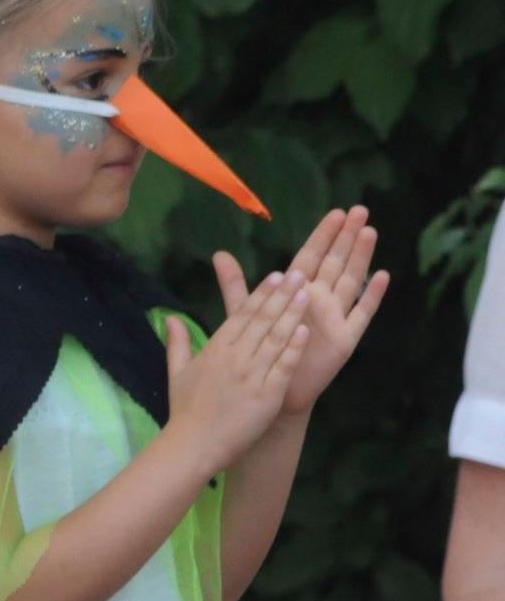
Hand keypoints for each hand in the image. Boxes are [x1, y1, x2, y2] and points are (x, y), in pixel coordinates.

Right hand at [164, 269, 309, 474]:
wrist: (194, 445)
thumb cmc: (185, 411)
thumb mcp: (176, 372)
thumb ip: (177, 342)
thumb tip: (171, 318)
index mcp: (215, 349)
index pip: (242, 314)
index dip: (261, 293)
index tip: (277, 275)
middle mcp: (234, 357)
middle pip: (262, 320)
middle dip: (282, 295)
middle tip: (299, 274)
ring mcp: (251, 375)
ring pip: (276, 338)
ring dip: (292, 314)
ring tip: (308, 294)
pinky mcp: (266, 395)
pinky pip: (283, 366)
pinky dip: (294, 348)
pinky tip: (305, 331)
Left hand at [211, 207, 386, 416]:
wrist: (271, 390)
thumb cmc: (258, 351)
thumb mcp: (245, 313)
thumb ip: (235, 284)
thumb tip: (218, 253)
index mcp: (294, 291)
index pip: (310, 256)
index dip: (323, 234)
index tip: (336, 211)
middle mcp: (318, 300)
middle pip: (335, 262)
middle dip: (346, 236)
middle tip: (360, 210)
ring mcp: (333, 317)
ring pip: (350, 280)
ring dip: (360, 257)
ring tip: (370, 232)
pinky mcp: (344, 339)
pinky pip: (362, 314)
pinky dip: (372, 296)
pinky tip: (381, 276)